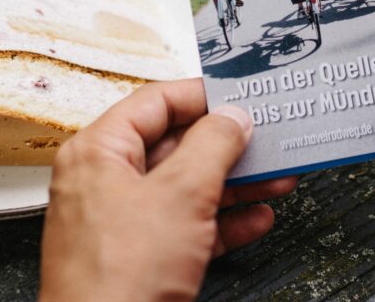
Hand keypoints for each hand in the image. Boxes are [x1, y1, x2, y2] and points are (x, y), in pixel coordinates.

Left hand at [39, 80, 295, 301]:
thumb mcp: (181, 193)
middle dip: (229, 145)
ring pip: (189, 185)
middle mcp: (108, 181)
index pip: (156, 102)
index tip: (238, 96)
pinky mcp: (144, 255)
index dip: (202, 96)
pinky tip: (256, 217)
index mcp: (99, 152)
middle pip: (178, 144)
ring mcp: (126, 220)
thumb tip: (233, 118)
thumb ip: (213, 145)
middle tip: (264, 137)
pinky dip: (225, 219)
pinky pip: (190, 223)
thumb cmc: (118, 279)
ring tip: (274, 175)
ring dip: (236, 182)